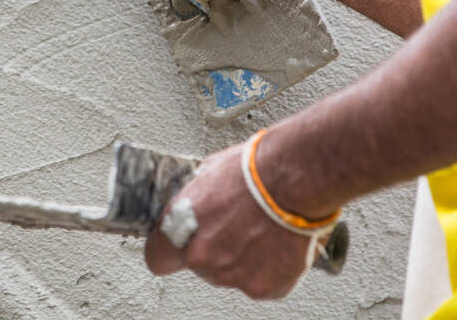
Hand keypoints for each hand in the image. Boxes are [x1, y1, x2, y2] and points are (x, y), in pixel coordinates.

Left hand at [145, 141, 310, 299]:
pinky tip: (277, 241)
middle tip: (237, 224)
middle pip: (199, 264)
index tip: (181, 244)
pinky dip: (269, 268)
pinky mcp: (264, 288)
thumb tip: (198, 201)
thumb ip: (196, 198)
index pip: (158, 256)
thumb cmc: (257, 168)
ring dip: (242, 258)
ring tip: (263, 228)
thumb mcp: (210, 170)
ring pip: (231, 274)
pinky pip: (261, 281)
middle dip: (214, 248)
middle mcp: (202, 256)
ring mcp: (233, 276)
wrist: (298, 179)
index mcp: (181, 226)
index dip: (170, 250)